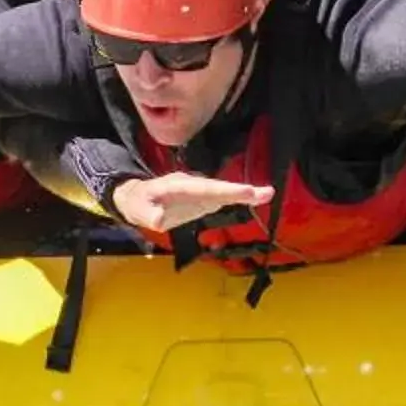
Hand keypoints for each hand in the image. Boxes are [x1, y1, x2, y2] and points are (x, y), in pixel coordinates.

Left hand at [112, 171, 275, 232]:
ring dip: (244, 193)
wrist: (138, 198)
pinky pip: (221, 197)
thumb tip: (160, 220)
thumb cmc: (138, 203)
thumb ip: (149, 215)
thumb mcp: (138, 210)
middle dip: (240, 191)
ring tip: (267, 193)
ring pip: (222, 192)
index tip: (242, 191)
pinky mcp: (202, 199)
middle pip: (218, 188)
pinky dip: (238, 197)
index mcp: (177, 186)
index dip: (222, 191)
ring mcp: (198, 191)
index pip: (202, 188)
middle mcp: (191, 185)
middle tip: (267, 192)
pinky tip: (256, 197)